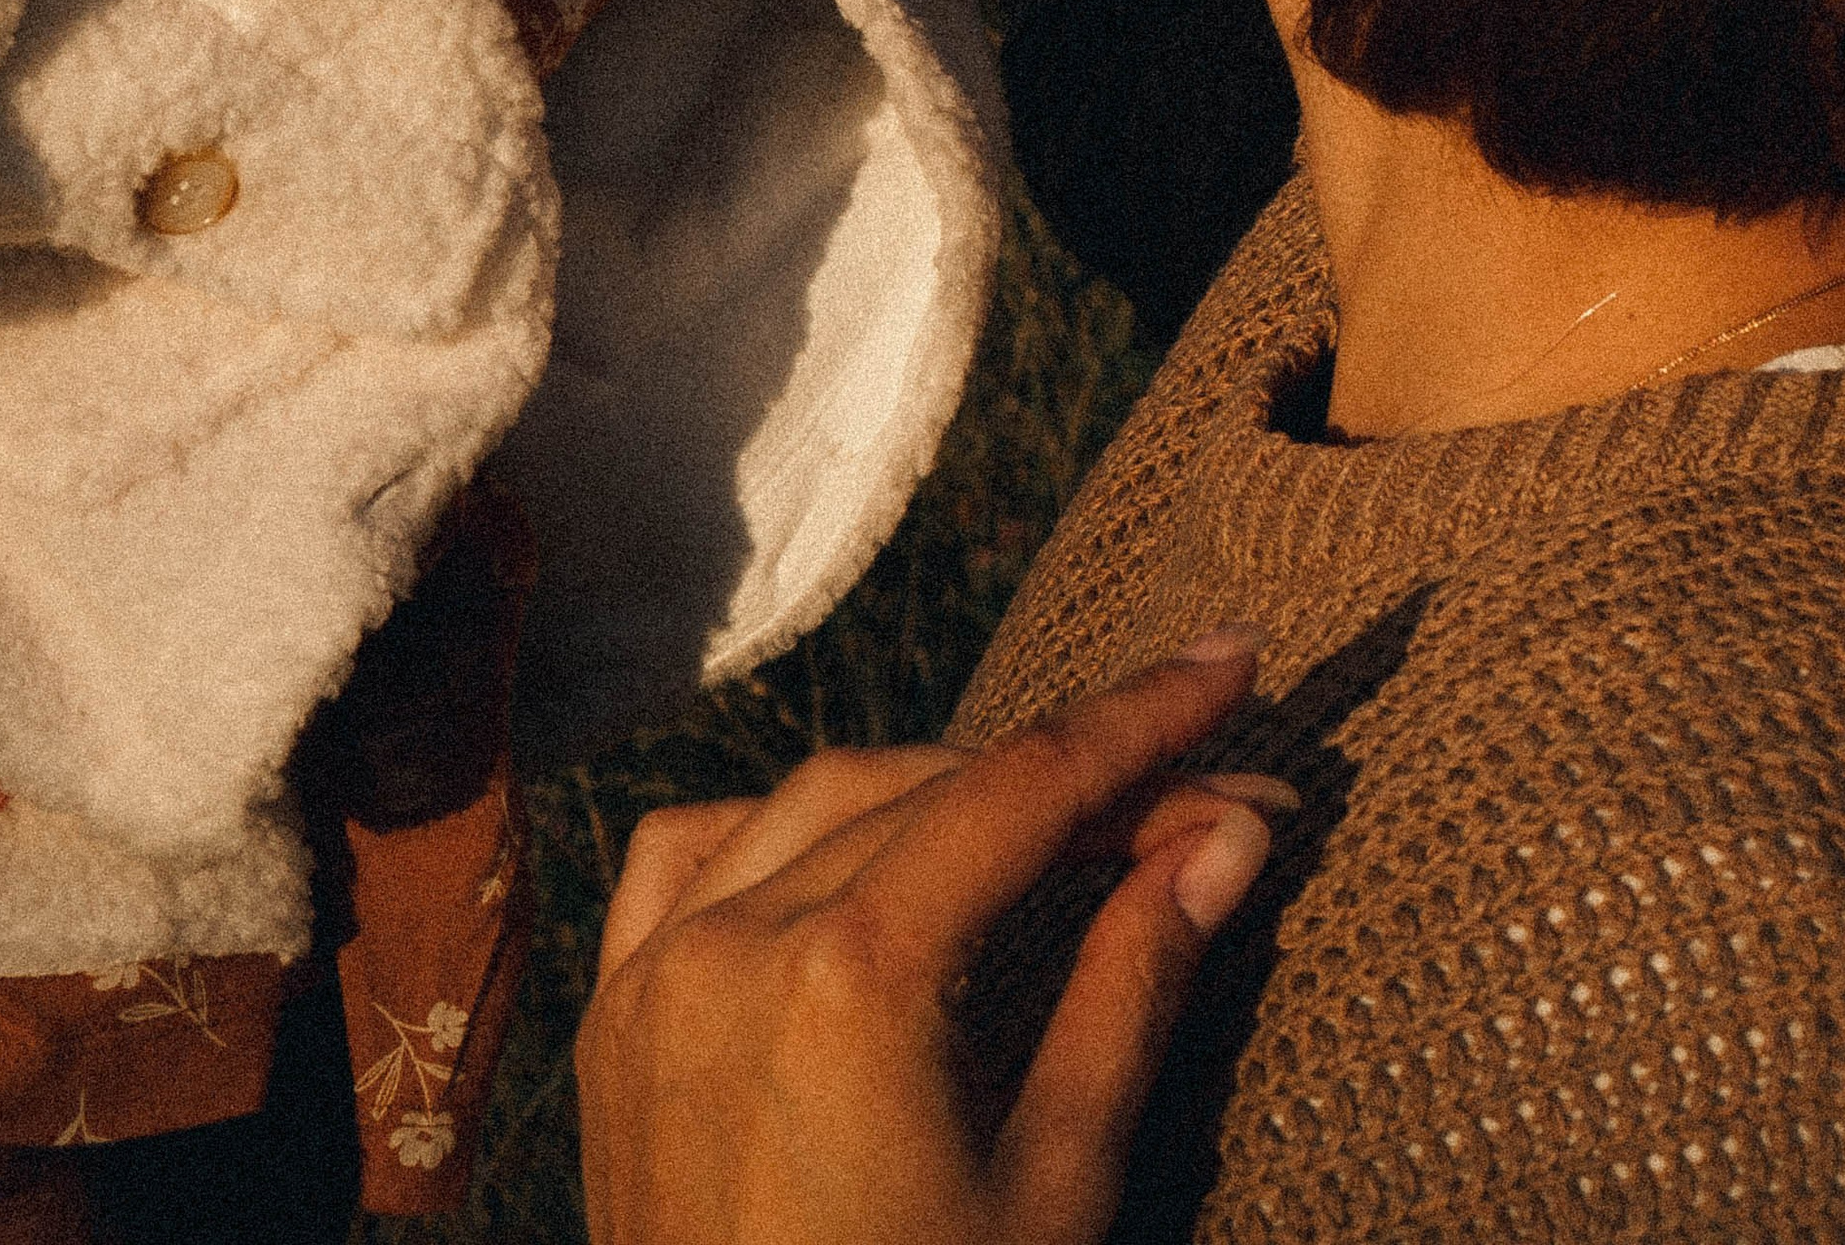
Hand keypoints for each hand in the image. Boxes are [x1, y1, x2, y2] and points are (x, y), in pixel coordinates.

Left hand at [576, 634, 1281, 1244]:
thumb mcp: (1060, 1185)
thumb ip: (1134, 985)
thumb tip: (1222, 837)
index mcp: (853, 977)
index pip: (1026, 789)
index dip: (1141, 721)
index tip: (1232, 659)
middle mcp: (737, 942)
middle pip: (934, 787)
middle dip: (1069, 779)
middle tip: (1190, 802)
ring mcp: (656, 977)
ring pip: (812, 798)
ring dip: (936, 789)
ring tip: (1049, 823)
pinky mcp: (611, 1025)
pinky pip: (685, 856)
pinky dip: (779, 828)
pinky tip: (853, 850)